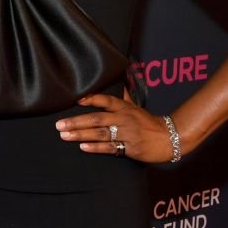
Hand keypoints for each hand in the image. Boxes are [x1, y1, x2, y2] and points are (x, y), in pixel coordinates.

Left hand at [55, 94, 173, 162]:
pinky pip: (110, 148)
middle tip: (59, 125)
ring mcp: (127, 134)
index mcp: (124, 107)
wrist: (169, 138)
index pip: (105, 100)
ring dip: (80, 135)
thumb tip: (118, 79)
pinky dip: (96, 148)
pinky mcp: (130, 148)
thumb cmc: (148, 122)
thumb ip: (123, 97)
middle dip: (76, 122)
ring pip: (100, 134)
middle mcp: (124, 119)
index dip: (90, 99)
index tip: (75, 99)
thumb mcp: (136, 107)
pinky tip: (83, 147)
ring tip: (65, 136)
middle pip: (97, 119)